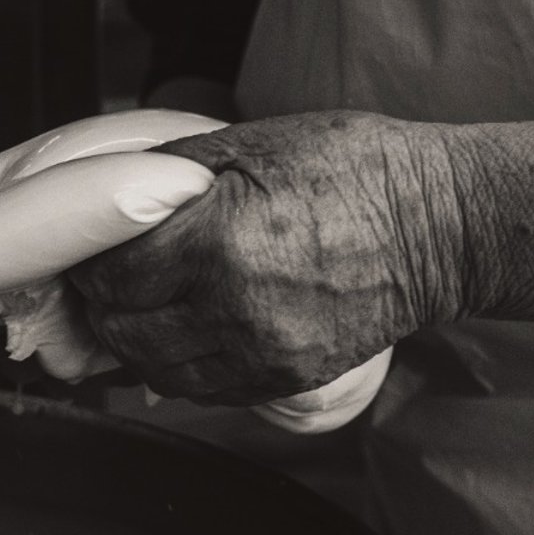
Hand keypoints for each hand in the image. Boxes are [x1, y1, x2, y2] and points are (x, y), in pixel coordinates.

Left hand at [68, 111, 469, 405]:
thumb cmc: (353, 169)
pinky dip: (182, 367)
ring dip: (139, 343)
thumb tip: (111, 194)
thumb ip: (172, 174)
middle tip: (111, 282)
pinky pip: (206, 391)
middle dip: (106, 307)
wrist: (441, 226)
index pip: (112, 278)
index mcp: (218, 243)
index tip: (94, 253)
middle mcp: (234, 308)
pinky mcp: (287, 379)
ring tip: (146, 309)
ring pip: (158, 372)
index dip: (92, 266)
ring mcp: (263, 353)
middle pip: (124, 332)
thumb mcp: (251, 143)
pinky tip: (187, 332)